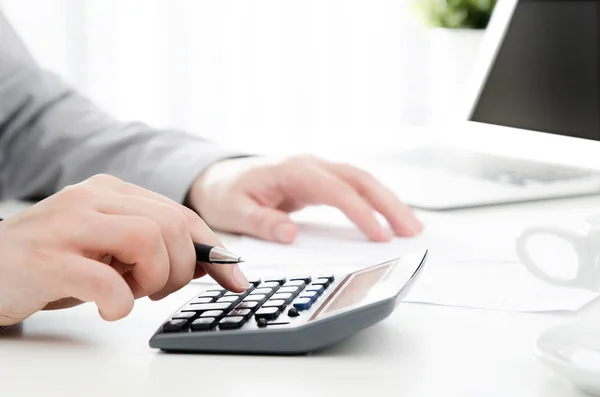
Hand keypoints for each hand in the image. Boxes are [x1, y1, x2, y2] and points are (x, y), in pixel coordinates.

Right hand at [0, 174, 248, 326]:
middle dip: (181, 268)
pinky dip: (120, 302)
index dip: (214, 250)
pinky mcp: (47, 259)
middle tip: (158, 290)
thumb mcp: (108, 247)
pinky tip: (110, 307)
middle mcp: (93, 199)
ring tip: (130, 293)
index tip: (233, 279)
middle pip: (172, 225)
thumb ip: (152, 246)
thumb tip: (207, 263)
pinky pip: (106, 280)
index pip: (181, 214)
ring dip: (153, 279)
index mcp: (112, 192)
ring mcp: (69, 225)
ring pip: (148, 240)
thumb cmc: (52, 261)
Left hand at [188, 156, 422, 243]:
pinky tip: (389, 217)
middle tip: (412, 230)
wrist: (219, 178)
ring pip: (363, 181)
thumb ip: (260, 221)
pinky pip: (354, 188)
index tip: (379, 235)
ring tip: (412, 226)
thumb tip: (290, 233)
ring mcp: (317, 170)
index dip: (360, 212)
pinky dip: (375, 201)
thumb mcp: (233, 211)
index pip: (335, 190)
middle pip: (359, 179)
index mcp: (292, 170)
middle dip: (388, 203)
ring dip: (388, 201)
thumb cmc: (226, 193)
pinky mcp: (319, 181)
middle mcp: (310, 165)